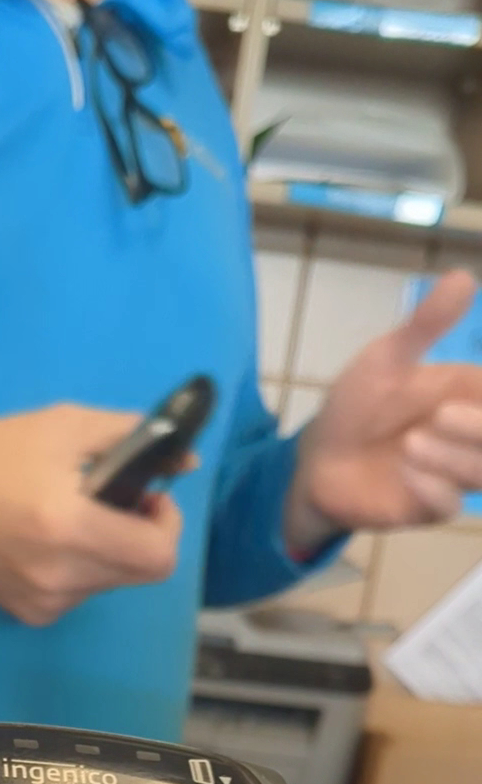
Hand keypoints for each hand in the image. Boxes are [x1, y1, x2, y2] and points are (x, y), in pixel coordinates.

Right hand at [0, 404, 183, 625]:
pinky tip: (47, 541)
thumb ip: (130, 436)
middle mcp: (61, 576)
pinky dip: (80, 566)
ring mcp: (44, 601)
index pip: (158, 557)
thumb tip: (184, 459)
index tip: (148, 499)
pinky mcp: (30, 613)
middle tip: (114, 502)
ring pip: (112, 582)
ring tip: (71, 516)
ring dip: (109, 550)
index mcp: (70, 527)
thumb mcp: (63, 426)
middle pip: (141, 573)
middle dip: (140, 535)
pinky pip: (81, 593)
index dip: (167, 526)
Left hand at [286, 270, 481, 554]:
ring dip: (453, 457)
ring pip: (481, 472)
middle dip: (479, 427)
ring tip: (410, 442)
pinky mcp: (426, 507)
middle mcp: (469, 436)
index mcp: (470, 394)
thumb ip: (426, 325)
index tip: (463, 396)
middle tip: (441, 413)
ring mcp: (451, 473)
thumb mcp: (387, 357)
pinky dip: (433, 489)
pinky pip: (447, 505)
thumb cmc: (358, 405)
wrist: (318, 458)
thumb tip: (463, 277)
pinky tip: (407, 471)